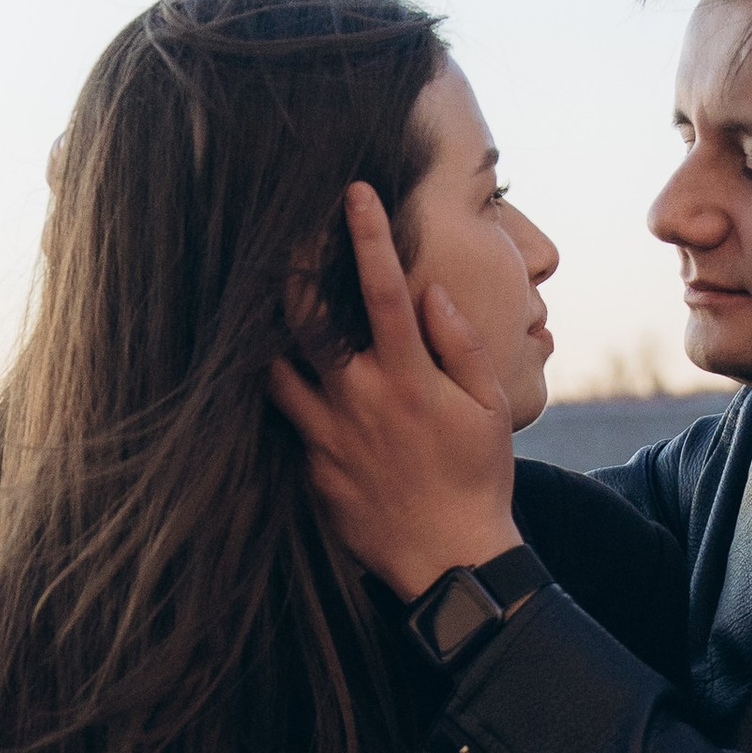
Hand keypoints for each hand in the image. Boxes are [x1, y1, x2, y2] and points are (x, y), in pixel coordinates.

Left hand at [267, 184, 517, 600]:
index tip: (354, 191)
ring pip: (275, 369)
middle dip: (289, 271)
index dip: (368, 235)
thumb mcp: (489, 408)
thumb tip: (432, 291)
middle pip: (306, 319)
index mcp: (408, 379)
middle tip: (278, 239)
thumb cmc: (477, 478)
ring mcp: (327, 436)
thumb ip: (459, 345)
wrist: (449, 561)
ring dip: (270, 336)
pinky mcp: (310, 470)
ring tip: (262, 310)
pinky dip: (282, 396)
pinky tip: (279, 380)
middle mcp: (360, 400)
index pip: (383, 289)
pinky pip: (285, 422)